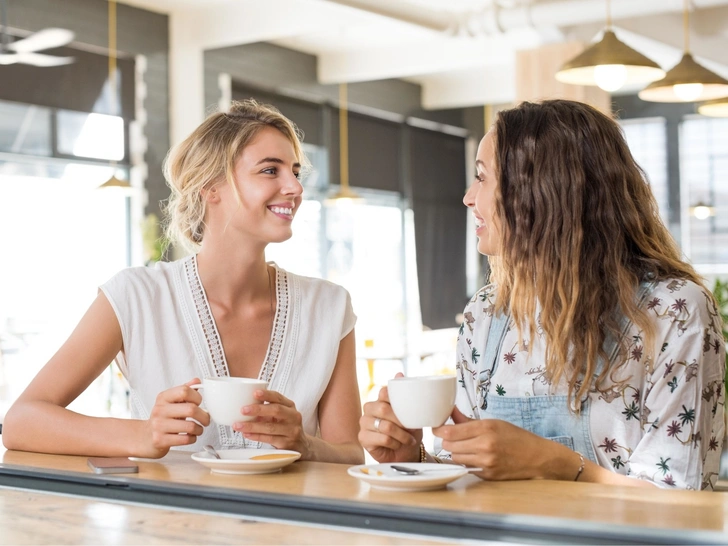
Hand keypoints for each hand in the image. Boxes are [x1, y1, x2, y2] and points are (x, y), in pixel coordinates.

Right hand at [141, 378, 209, 457]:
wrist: (146, 437)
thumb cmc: (164, 418)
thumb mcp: (171, 401)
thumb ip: (184, 390)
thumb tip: (197, 381)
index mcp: (163, 397)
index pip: (185, 391)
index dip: (197, 397)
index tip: (199, 403)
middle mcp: (159, 410)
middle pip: (191, 409)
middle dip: (204, 416)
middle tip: (206, 419)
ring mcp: (158, 426)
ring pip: (190, 426)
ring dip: (199, 429)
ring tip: (198, 429)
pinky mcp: (160, 440)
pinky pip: (185, 439)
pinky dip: (193, 438)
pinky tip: (190, 436)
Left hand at [234, 389, 311, 456]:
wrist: (301, 445)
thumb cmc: (285, 426)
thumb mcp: (281, 414)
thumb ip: (268, 409)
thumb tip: (245, 404)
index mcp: (290, 406)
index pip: (278, 397)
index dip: (266, 395)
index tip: (254, 393)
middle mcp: (293, 417)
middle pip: (276, 410)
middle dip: (258, 409)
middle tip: (243, 410)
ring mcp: (291, 431)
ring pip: (270, 427)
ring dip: (252, 426)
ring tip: (238, 425)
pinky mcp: (286, 444)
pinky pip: (269, 439)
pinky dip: (256, 436)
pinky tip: (246, 434)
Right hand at [358, 373, 420, 462]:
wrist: (407, 452)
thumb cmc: (408, 431)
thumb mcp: (411, 413)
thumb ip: (404, 394)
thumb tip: (399, 373)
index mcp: (379, 399)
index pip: (384, 392)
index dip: (396, 401)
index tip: (408, 411)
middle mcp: (369, 409)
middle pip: (383, 408)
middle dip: (401, 421)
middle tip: (411, 429)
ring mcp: (364, 423)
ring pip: (385, 426)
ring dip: (401, 435)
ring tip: (408, 440)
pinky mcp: (363, 438)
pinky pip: (382, 438)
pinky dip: (394, 443)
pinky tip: (397, 445)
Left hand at [432, 407, 574, 480]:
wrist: (538, 458)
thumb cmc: (516, 437)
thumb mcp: (493, 423)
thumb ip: (468, 420)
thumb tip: (449, 411)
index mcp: (486, 428)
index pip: (450, 432)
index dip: (439, 429)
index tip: (436, 427)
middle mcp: (485, 446)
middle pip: (449, 446)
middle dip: (447, 441)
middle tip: (451, 437)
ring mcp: (486, 462)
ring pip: (455, 458)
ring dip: (455, 452)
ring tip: (464, 447)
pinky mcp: (487, 475)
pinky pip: (466, 468)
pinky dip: (466, 462)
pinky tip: (474, 456)